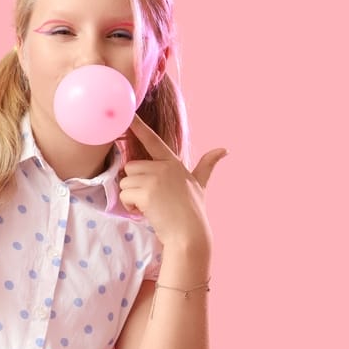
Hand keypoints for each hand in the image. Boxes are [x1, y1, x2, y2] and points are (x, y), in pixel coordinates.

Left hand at [117, 114, 227, 249]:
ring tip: (149, 206)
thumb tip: (224, 149)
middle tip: (149, 198)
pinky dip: (129, 206)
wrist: (189, 233)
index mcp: (173, 163)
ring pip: (125, 181)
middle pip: (131, 167)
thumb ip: (207, 165)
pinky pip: (124, 194)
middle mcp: (163, 167)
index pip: (153, 141)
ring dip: (131, 196)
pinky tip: (144, 212)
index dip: (139, 127)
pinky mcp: (146, 191)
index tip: (128, 115)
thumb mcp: (201, 185)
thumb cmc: (193, 210)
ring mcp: (155, 178)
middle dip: (134, 183)